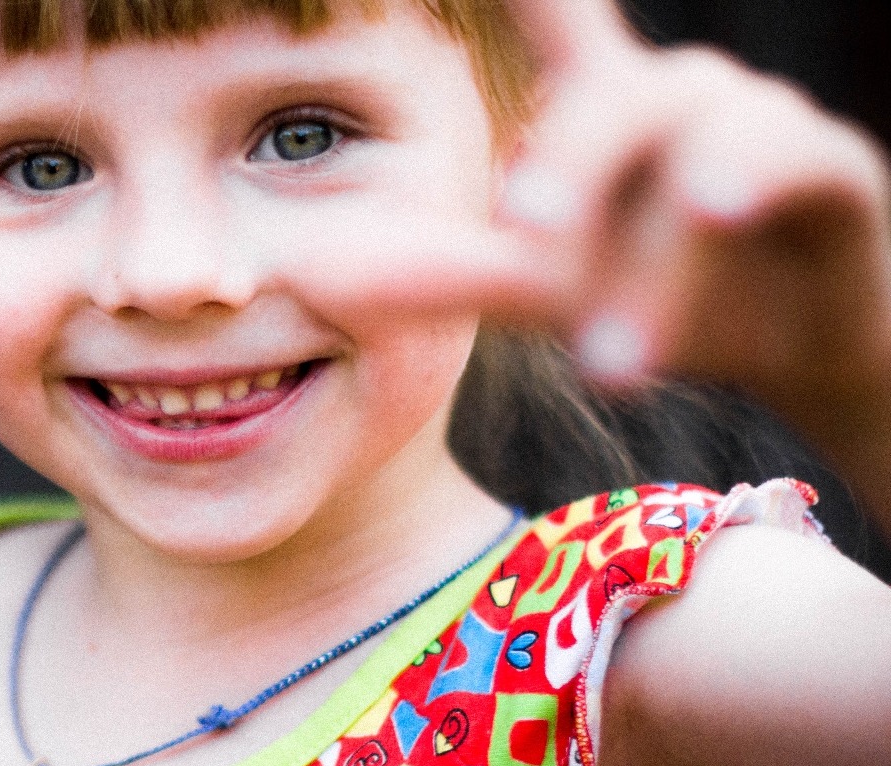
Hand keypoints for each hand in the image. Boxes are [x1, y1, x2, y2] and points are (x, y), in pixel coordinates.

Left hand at [289, 0, 890, 474]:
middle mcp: (672, 94)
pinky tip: (717, 209)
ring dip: (654, 257)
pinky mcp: (832, 169)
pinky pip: (798, 159)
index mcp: (594, 106)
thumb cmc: (654, 295)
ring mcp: (756, 122)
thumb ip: (442, 272)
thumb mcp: (541, 288)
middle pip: (608, 100)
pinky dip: (754, 177)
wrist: (794, 351)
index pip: (547, 9)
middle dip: (567, 168)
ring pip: (698, 150)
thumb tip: (309, 273)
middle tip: (524, 230)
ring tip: (610, 355)